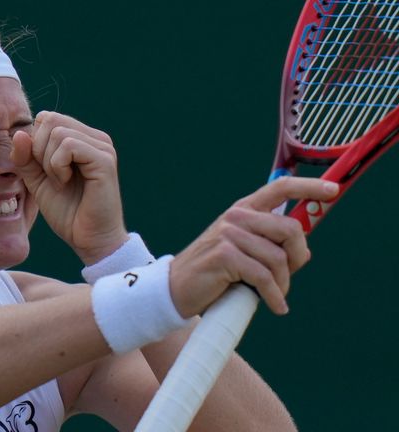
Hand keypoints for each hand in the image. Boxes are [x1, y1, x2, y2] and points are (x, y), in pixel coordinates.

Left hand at [11, 111, 127, 264]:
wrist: (89, 239)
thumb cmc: (67, 211)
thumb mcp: (37, 180)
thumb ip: (25, 157)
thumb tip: (19, 133)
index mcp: (82, 138)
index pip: (46, 118)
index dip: (34, 143)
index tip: (42, 171)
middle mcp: (95, 137)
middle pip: (50, 120)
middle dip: (38, 150)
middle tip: (51, 177)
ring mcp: (102, 146)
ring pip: (57, 132)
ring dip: (48, 162)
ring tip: (60, 182)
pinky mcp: (104, 159)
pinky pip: (68, 146)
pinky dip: (57, 166)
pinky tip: (65, 182)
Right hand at [169, 177, 339, 317]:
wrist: (176, 288)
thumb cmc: (214, 272)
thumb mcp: (243, 251)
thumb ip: (270, 244)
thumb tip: (304, 250)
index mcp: (244, 209)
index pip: (280, 188)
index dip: (309, 187)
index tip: (332, 190)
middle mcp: (237, 216)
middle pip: (290, 229)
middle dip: (297, 257)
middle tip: (289, 276)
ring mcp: (229, 234)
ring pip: (278, 258)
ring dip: (283, 284)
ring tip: (274, 295)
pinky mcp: (224, 255)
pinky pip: (264, 277)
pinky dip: (274, 296)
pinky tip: (276, 307)